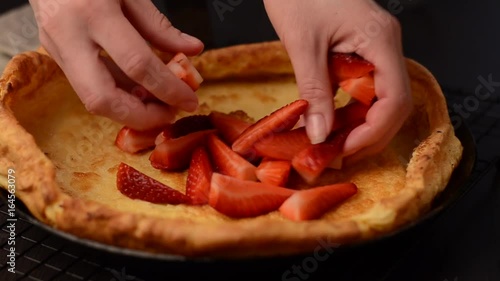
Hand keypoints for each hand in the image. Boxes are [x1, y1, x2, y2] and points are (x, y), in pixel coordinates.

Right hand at [29, 0, 203, 130]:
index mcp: (94, 13)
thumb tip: (193, 50)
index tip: (189, 100)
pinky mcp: (55, 56)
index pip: (137, 64)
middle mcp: (69, 36)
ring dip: (130, 110)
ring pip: (92, 99)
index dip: (168, 89)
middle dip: (141, 117)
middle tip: (169, 115)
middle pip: (102, 98)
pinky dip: (118, 95)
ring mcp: (57, 49)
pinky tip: (140, 93)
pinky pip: (89, 86)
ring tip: (160, 105)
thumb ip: (160, 25)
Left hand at [263, 0, 411, 160]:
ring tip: (332, 147)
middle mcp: (386, 47)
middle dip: (368, 136)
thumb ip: (314, 90)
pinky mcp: (361, 53)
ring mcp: (375, 50)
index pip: (395, 99)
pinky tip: (330, 125)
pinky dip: (349, 112)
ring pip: (380, 100)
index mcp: (381, 40)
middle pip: (393, 105)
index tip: (342, 150)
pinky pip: (364, 90)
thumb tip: (319, 135)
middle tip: (337, 156)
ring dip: (359, 127)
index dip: (372, 132)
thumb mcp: (303, 44)